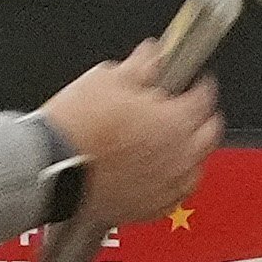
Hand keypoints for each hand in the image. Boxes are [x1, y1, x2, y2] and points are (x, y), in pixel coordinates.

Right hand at [42, 43, 221, 238]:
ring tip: (176, 141)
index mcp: (175, 119)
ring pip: (196, 166)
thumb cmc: (76, 128)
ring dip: (191, 151)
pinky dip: (174, 180)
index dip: (200, 83)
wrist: (52, 169)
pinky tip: (161, 172)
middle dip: (202, 117)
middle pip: (209, 133)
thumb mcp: (106, 79)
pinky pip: (177, 193)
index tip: (194, 81)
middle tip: (190, 108)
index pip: (204, 97)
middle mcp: (179, 155)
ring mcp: (168, 184)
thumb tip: (152, 54)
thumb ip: (140, 65)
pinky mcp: (152, 207)